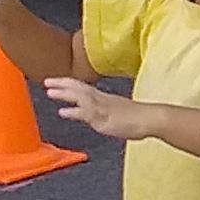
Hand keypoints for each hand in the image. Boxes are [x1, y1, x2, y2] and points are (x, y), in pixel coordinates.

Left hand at [43, 78, 157, 140]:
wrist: (153, 118)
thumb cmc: (141, 117)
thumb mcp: (119, 112)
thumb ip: (107, 113)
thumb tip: (103, 118)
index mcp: (104, 97)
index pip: (83, 87)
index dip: (69, 83)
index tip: (56, 81)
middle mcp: (102, 99)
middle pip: (79, 87)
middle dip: (62, 84)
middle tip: (47, 81)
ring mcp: (103, 108)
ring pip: (80, 97)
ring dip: (64, 93)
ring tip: (49, 92)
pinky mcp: (105, 118)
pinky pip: (87, 113)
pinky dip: (73, 111)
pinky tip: (63, 112)